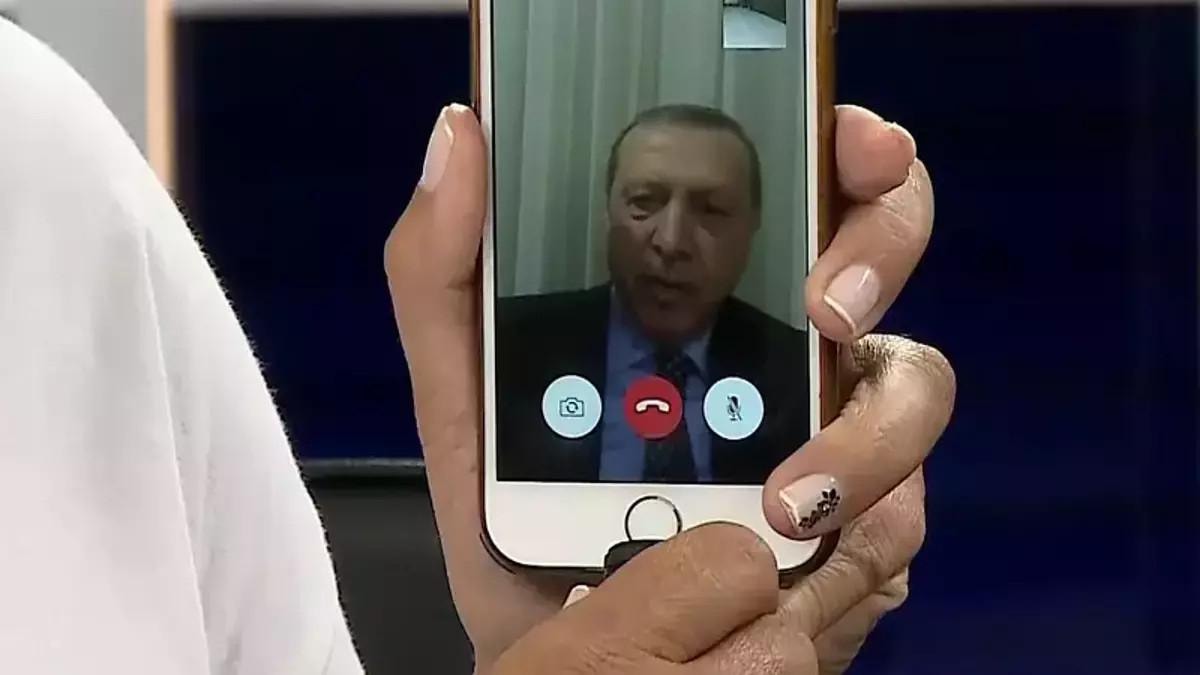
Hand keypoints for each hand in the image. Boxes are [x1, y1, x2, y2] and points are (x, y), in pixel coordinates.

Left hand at [384, 103, 951, 669]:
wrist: (561, 649)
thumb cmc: (516, 512)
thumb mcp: (465, 391)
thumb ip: (444, 270)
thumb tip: (457, 130)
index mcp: (713, 286)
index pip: (803, 179)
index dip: (849, 143)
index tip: (850, 142)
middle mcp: (791, 340)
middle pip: (890, 246)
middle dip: (881, 253)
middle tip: (827, 307)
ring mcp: (839, 428)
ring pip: (914, 385)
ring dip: (867, 436)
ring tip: (786, 500)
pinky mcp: (865, 522)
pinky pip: (906, 507)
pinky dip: (860, 526)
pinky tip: (796, 553)